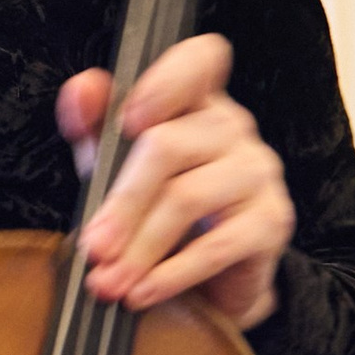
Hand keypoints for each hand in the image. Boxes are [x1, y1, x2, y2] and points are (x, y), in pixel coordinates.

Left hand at [57, 34, 292, 324]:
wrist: (206, 288)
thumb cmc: (154, 213)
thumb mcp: (115, 167)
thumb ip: (95, 127)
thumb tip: (81, 90)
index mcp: (194, 102)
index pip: (199, 61)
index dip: (166, 81)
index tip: (130, 121)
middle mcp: (233, 128)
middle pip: (169, 146)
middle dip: (122, 204)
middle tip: (93, 250)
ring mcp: (259, 172)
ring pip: (188, 198)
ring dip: (140, 248)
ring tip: (109, 283)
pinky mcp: (273, 222)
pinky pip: (218, 246)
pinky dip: (172, 274)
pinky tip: (143, 293)